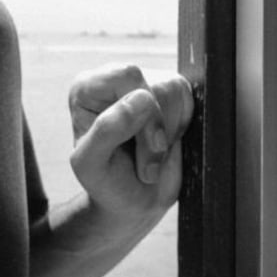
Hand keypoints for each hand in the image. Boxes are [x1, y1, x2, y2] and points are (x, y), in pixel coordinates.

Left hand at [68, 64, 192, 221]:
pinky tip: (166, 144)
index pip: (127, 76)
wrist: (133, 201)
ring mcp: (144, 84)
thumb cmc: (107, 182)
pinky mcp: (169, 94)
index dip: (144, 111)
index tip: (142, 146)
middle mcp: (113, 80)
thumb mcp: (91, 165)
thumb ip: (106, 130)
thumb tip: (141, 98)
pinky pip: (190, 99)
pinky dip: (183, 127)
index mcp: (86, 88)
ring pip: (176, 90)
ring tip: (153, 156)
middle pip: (156, 85)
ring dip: (171, 132)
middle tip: (147, 164)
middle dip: (158, 129)